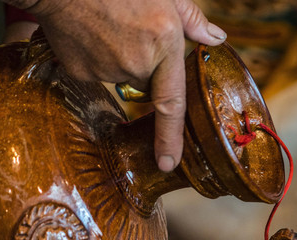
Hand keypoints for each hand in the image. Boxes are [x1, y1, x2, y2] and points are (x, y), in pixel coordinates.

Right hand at [4, 0, 225, 171]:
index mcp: (163, 43)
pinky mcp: (80, 71)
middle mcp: (137, 63)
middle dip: (145, 65)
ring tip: (109, 24)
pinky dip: (94, 57)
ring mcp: (106, 70)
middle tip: (132, 30)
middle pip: (147, 83)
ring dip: (119, 58)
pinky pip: (95, 72)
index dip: (171, 138)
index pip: (172, 103)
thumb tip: (216, 39)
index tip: (168, 163)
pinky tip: (90, 31)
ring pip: (120, 76)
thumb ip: (192, 18)